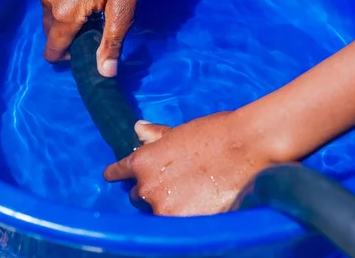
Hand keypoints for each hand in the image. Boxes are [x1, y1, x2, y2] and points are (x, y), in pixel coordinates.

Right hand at [41, 0, 148, 76]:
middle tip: (98, 29)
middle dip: (70, 38)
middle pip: (51, 32)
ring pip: (52, 13)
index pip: (53, 50)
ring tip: (96, 8)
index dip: (67, 59)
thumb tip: (106, 74)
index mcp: (64, 13)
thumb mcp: (123, 8)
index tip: (87, 54)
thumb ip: (111, 43)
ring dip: (69, 18)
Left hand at [103, 112, 276, 215]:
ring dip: (169, 207)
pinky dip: (185, 219)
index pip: (119, 171)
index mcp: (142, 161)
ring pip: (158, 213)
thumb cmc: (213, 133)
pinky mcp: (182, 223)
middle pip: (138, 196)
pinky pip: (176, 226)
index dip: (116, 174)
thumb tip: (138, 129)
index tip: (112, 177)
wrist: (242, 146)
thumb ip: (156, 137)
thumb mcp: (178, 132)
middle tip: (173, 186)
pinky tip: (200, 209)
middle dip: (151, 192)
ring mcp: (163, 206)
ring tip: (191, 197)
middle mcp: (146, 186)